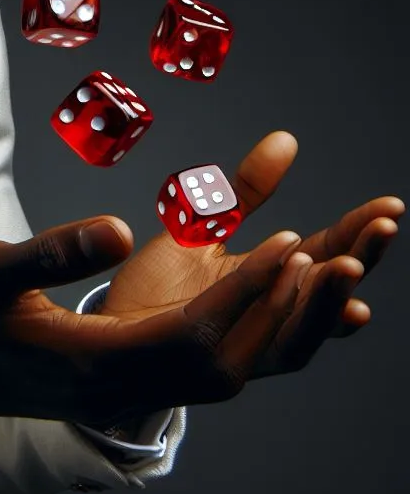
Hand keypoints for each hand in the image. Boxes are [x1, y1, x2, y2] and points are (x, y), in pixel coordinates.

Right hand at [0, 212, 321, 431]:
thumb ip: (49, 251)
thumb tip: (120, 231)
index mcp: (90, 362)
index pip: (190, 335)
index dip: (245, 290)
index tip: (290, 241)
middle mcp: (119, 385)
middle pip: (224, 366)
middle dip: (278, 311)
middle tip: (326, 252)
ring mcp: (125, 387)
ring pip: (221, 372)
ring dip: (270, 324)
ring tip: (308, 268)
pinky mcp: (128, 376)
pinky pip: (204, 365)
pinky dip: (242, 329)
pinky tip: (259, 291)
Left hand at [97, 131, 402, 378]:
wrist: (111, 328)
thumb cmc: (161, 283)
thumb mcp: (206, 224)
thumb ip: (246, 190)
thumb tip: (286, 140)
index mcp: (273, 282)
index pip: (328, 254)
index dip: (359, 232)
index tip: (389, 207)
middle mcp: (269, 316)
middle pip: (330, 294)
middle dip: (359, 261)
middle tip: (383, 228)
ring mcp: (248, 341)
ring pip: (305, 329)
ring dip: (330, 297)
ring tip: (347, 263)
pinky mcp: (219, 354)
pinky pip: (260, 337)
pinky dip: (279, 307)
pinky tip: (291, 273)